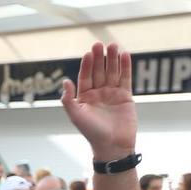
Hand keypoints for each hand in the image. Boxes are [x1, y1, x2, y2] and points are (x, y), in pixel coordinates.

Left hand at [60, 42, 136, 162]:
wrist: (112, 145)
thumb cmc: (92, 132)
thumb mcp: (76, 116)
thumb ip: (68, 99)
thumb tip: (65, 81)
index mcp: (84, 97)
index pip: (85, 76)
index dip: (87, 64)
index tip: (89, 53)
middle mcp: (98, 93)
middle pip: (99, 71)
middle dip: (99, 58)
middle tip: (100, 43)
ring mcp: (112, 94)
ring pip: (112, 72)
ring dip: (113, 59)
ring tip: (113, 45)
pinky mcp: (125, 96)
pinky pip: (125, 78)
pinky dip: (125, 67)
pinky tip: (125, 55)